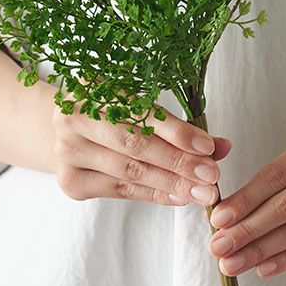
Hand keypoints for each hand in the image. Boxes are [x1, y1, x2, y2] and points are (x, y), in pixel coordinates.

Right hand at [52, 103, 232, 205]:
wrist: (62, 131)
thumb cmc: (109, 115)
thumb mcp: (136, 108)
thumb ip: (176, 126)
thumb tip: (223, 146)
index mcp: (91, 88)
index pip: (141, 114)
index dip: (177, 132)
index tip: (209, 147)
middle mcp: (74, 118)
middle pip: (135, 145)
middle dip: (178, 163)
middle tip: (211, 176)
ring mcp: (68, 152)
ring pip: (129, 171)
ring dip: (171, 183)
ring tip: (201, 191)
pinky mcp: (71, 181)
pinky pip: (121, 191)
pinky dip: (153, 194)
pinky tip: (177, 196)